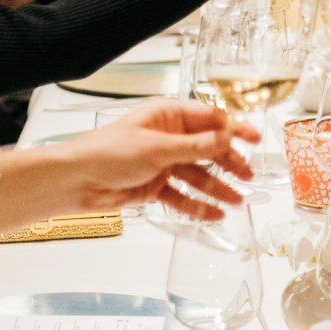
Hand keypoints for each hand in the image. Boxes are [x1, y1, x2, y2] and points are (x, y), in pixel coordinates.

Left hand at [41, 98, 260, 220]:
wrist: (75, 181)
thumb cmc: (106, 153)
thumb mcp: (158, 148)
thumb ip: (197, 146)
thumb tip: (228, 137)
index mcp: (168, 116)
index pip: (210, 118)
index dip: (234, 128)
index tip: (255, 139)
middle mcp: (167, 137)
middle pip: (207, 148)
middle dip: (229, 161)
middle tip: (248, 174)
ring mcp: (162, 162)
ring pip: (197, 175)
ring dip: (217, 188)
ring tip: (237, 200)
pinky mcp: (154, 186)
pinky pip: (182, 196)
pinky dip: (198, 205)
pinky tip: (214, 214)